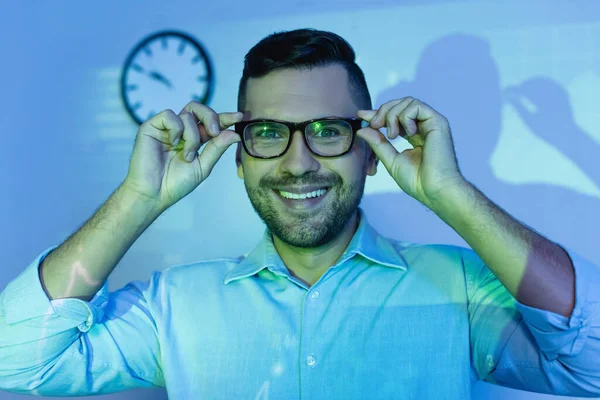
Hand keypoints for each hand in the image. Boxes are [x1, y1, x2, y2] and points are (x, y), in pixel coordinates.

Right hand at [122, 101, 242, 211]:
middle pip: (199, 109)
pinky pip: (170, 116)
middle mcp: (181, 131)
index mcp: (194, 139)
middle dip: (211, 116)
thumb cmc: (176, 184)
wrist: (154, 194)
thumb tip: (235, 134)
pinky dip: (176, 129)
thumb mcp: (203, 166)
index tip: (240, 116)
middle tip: (214, 132)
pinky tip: (173, 143)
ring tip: (187, 155)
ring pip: (188, 115)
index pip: (211, 123)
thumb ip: (217, 148)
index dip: (226, 118)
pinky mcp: (151, 127)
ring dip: (192, 136)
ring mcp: (166, 128)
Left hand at [357, 97, 465, 210]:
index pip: (395, 116)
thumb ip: (378, 143)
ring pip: (407, 102)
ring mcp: (431, 123)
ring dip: (392, 115)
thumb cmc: (417, 181)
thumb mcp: (391, 160)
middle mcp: (424, 126)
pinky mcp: (438, 122)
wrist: (434, 190)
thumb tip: (363, 129)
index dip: (378, 113)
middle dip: (383, 111)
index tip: (361, 114)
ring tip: (391, 136)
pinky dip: (405, 116)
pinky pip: (416, 106)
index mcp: (414, 135)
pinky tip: (406, 133)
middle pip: (400, 104)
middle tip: (374, 125)